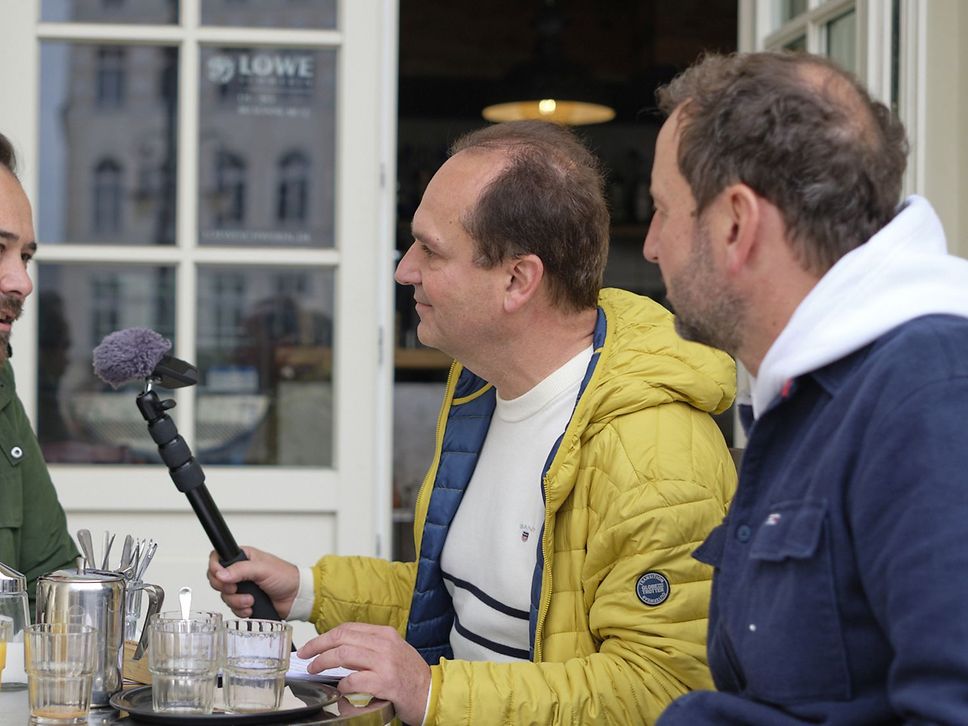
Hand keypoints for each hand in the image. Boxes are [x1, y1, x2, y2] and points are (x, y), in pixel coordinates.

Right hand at [206, 546, 298, 617]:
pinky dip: (241, 610)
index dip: (214, 568)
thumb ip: (241, 570)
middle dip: (225, 588)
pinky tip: (252, 607)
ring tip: (251, 600)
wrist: (296, 597)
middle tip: (236, 588)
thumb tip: (221, 573)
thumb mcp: (263, 569)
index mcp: (243, 557)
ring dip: (236, 601)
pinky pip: (232, 608)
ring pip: (224, 596)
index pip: (218, 558)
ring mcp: (241, 588)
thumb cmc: (285, 576)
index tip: (221, 576)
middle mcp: (239, 572)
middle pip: (216, 580)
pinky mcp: (244, 602)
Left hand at [297, 622, 430, 724]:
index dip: (325, 637)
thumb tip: (338, 650)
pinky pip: (354, 680)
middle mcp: (385, 644)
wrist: (432, 693)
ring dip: (323, 662)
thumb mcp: (392, 651)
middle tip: (305, 656)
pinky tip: (340, 688)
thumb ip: (369, 647)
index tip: (311, 646)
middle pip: (342, 638)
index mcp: (385, 634)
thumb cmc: (410, 675)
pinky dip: (342, 684)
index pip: (348, 629)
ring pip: (344, 655)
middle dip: (318, 646)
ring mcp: (385, 662)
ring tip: (315, 670)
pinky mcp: (385, 682)